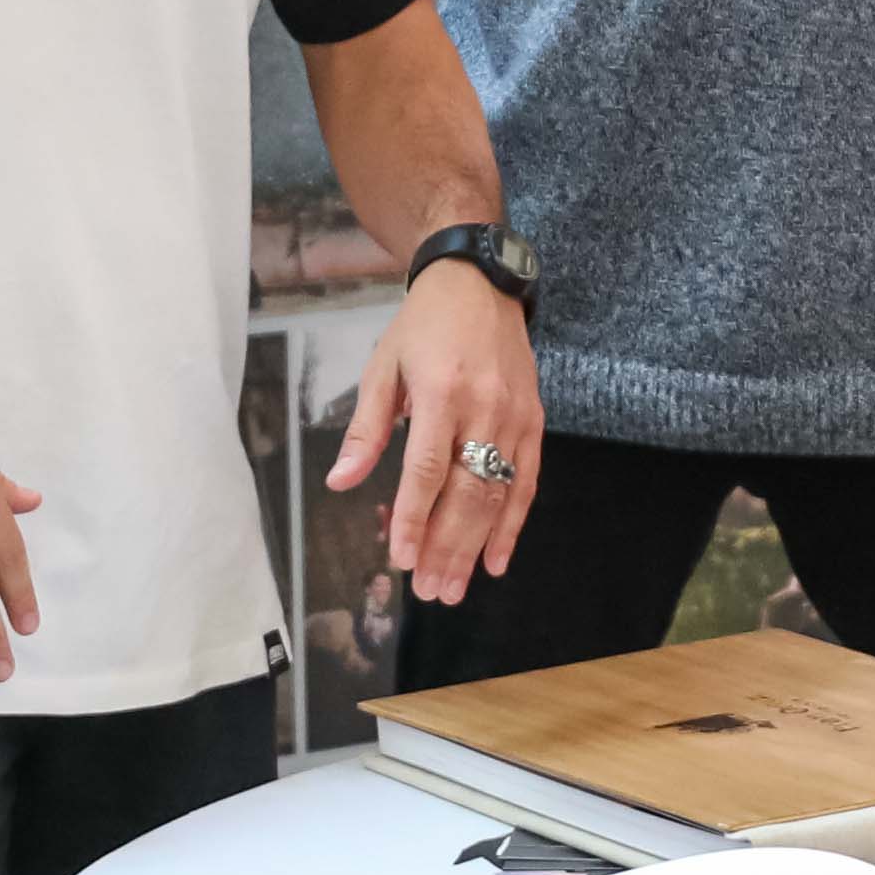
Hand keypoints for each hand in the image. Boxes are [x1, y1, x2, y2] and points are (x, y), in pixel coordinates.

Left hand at [331, 260, 544, 606]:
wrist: (479, 283)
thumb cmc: (423, 326)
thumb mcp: (383, 367)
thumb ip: (367, 428)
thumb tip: (341, 481)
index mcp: (442, 393)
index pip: (427, 471)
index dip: (414, 519)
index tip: (402, 560)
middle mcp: (484, 408)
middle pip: (466, 493)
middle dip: (446, 548)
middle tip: (429, 591)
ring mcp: (514, 417)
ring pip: (496, 495)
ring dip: (474, 547)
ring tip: (454, 587)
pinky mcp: (534, 421)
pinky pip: (526, 482)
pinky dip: (513, 525)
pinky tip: (497, 561)